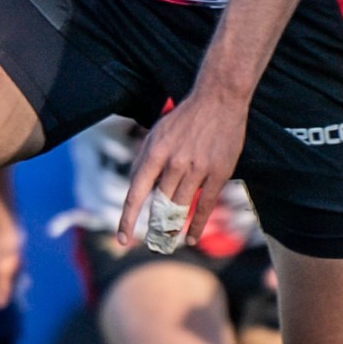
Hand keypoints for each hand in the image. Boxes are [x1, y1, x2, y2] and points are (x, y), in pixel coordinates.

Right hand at [0, 209, 25, 308]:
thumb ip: (1, 287)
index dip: (4, 293)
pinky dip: (10, 263)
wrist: (4, 215)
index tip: (16, 282)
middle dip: (7, 281)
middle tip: (18, 268)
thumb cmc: (5, 242)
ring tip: (19, 260)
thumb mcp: (5, 267)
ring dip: (11, 272)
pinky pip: (1, 264)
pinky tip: (17, 255)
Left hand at [116, 85, 246, 249]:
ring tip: (168, 241)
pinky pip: (205, 205)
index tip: (123, 238)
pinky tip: (190, 238)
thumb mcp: (156, 134)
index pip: (136, 193)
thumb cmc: (185, 118)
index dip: (128, 219)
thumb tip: (135, 188)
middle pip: (160, 205)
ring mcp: (198, 168)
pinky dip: (197, 225)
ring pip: (181, 207)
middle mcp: (174, 163)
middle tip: (152, 244)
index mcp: (155, 152)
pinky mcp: (219, 173)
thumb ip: (144, 160)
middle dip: (155, 227)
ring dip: (173, 229)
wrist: (219, 99)